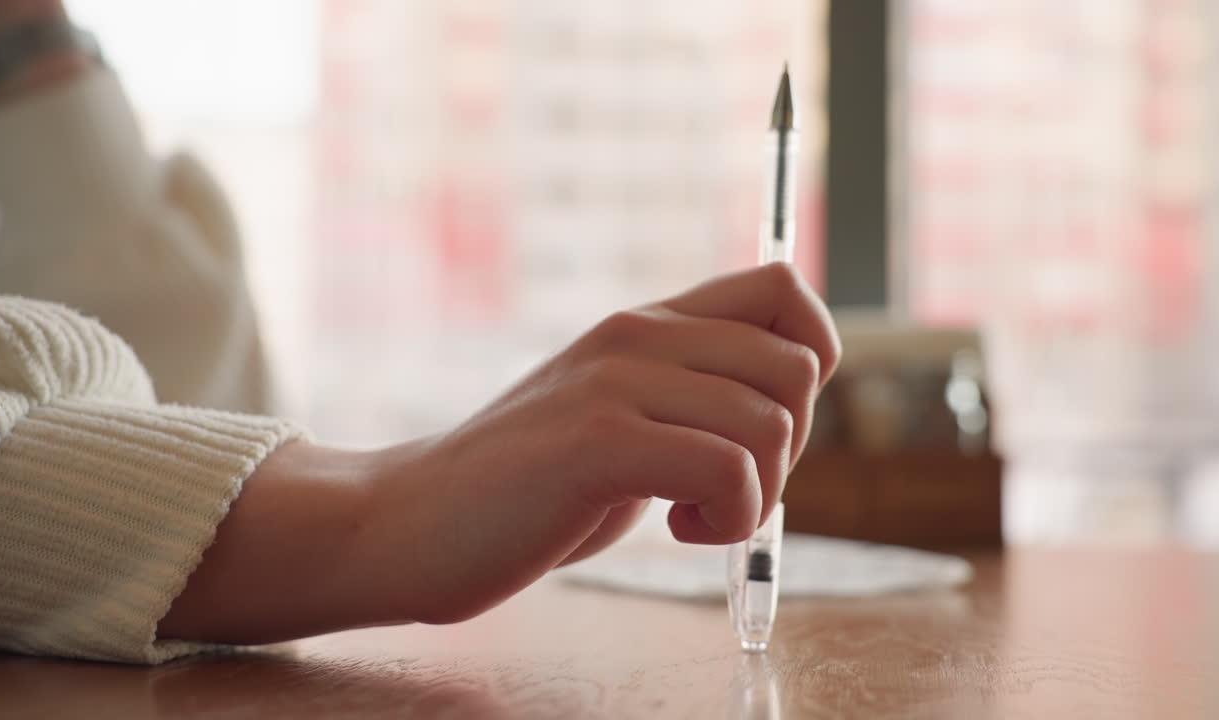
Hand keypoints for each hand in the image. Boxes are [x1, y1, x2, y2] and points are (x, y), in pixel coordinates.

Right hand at [161, 263, 839, 640]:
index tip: (769, 427)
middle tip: (725, 490)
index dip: (812, 353)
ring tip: (688, 517)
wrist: (406, 523)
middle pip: (795, 364)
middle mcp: (635, 335)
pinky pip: (727, 469)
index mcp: (643, 325)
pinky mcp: (596, 440)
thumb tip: (782, 414)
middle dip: (789, 448)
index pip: (780, 286)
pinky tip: (674, 528)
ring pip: (768, 423)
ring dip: (755, 495)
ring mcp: (613, 382)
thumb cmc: (522, 491)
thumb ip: (684, 402)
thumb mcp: (617, 424)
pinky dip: (726, 519)